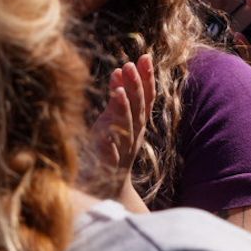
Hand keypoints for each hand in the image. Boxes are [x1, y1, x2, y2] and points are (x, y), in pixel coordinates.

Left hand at [82, 54, 154, 200]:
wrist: (106, 193)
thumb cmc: (110, 153)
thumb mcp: (115, 123)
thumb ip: (117, 100)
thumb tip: (118, 71)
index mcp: (136, 125)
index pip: (145, 98)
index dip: (146, 78)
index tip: (144, 57)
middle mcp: (133, 136)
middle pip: (138, 110)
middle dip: (135, 88)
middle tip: (129, 65)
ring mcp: (121, 152)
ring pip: (126, 129)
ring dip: (123, 110)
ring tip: (117, 92)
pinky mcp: (106, 167)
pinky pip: (109, 155)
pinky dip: (109, 143)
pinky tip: (104, 133)